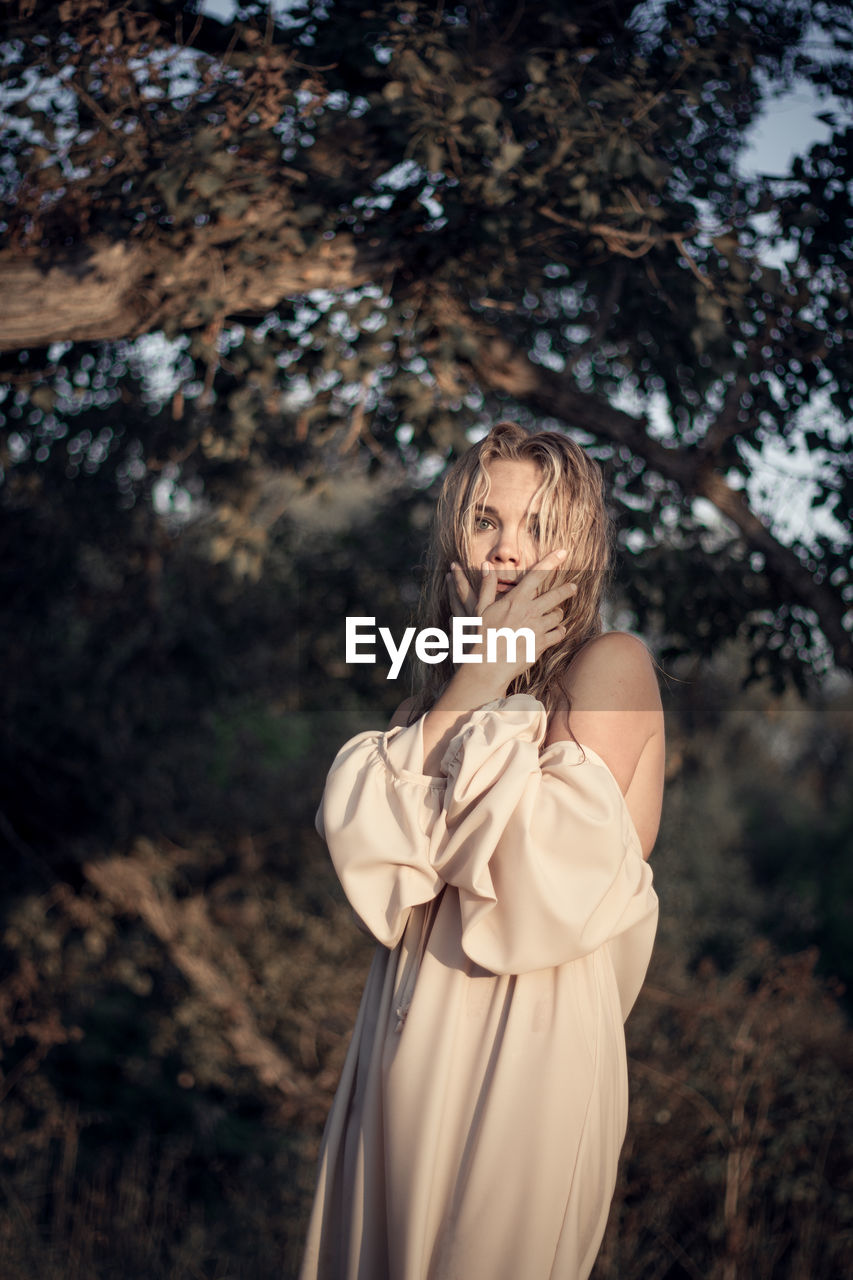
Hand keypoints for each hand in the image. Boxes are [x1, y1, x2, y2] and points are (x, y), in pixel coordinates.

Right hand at [446, 549, 577, 687]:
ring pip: (558, 615)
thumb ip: (487, 586)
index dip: (551, 562)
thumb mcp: (480, 608)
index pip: (536, 575)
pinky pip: (559, 633)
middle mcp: (529, 611)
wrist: (487, 664)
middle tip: (573, 587)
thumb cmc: (481, 636)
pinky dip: (559, 631)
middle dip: (567, 590)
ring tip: (557, 615)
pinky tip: (557, 631)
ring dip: (559, 614)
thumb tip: (486, 565)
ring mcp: (537, 628)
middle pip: (555, 595)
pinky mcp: (542, 644)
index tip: (563, 553)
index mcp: (515, 600)